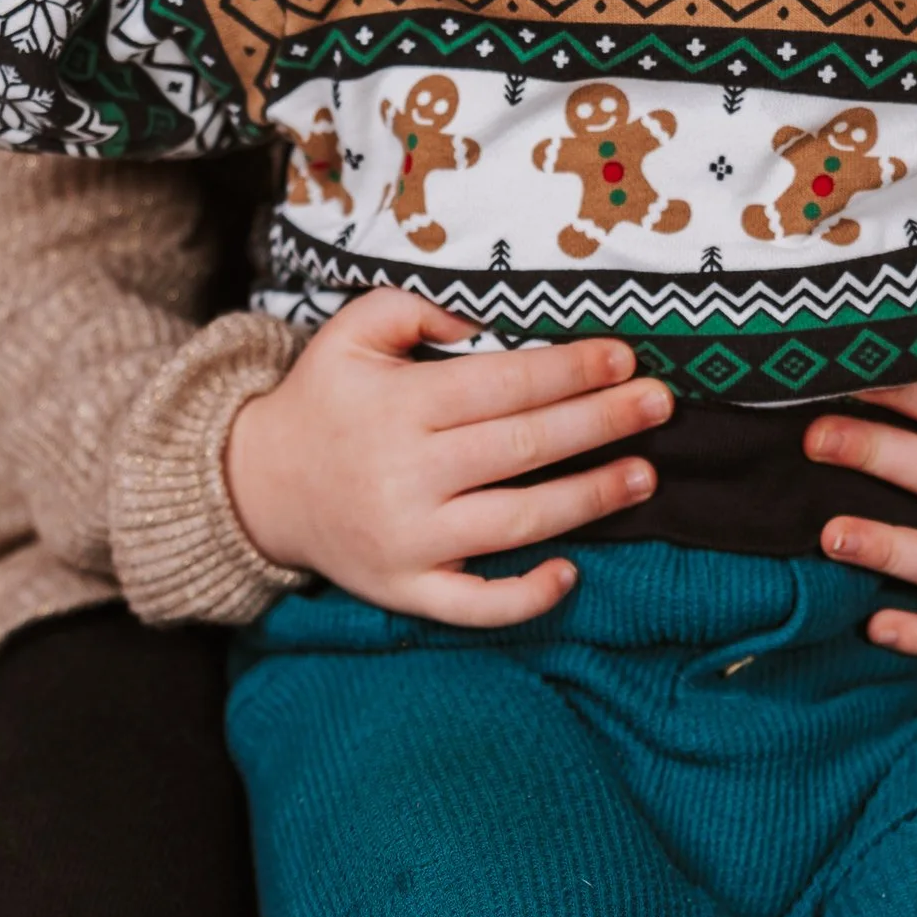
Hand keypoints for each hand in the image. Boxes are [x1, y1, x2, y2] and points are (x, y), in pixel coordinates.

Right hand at [225, 286, 671, 624]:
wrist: (256, 487)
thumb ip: (417, 310)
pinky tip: (572, 571)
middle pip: (525, 447)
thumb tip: (485, 324)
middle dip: (602, 422)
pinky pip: (474, 606)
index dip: (571, 370)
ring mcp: (408, 540)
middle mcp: (407, 475)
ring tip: (645, 475)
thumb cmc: (324, 401)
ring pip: (517, 523)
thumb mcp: (351, 332)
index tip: (624, 358)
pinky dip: (525, 596)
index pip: (505, 384)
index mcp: (400, 407)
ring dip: (590, 499)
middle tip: (661, 404)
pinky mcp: (405, 590)